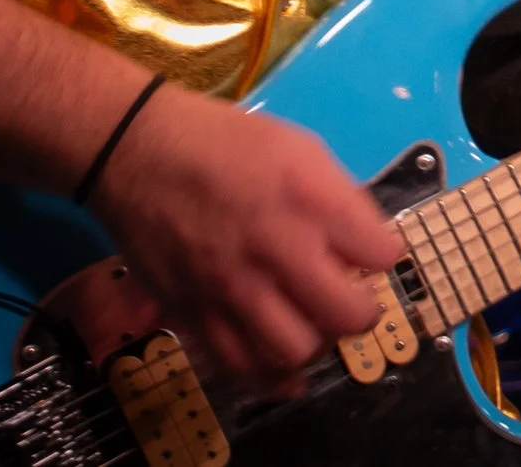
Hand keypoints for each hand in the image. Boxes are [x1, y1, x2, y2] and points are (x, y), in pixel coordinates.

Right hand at [89, 84, 402, 391]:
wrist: (136, 152)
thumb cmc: (225, 143)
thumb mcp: (300, 149)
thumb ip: (337, 199)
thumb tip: (364, 243)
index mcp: (308, 200)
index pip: (378, 253)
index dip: (384, 255)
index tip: (374, 252)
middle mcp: (273, 249)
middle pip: (344, 315)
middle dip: (363, 313)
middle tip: (354, 300)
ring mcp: (230, 287)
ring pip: (294, 351)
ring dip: (317, 345)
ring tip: (315, 326)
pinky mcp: (192, 311)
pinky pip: (238, 366)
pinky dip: (270, 378)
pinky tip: (286, 371)